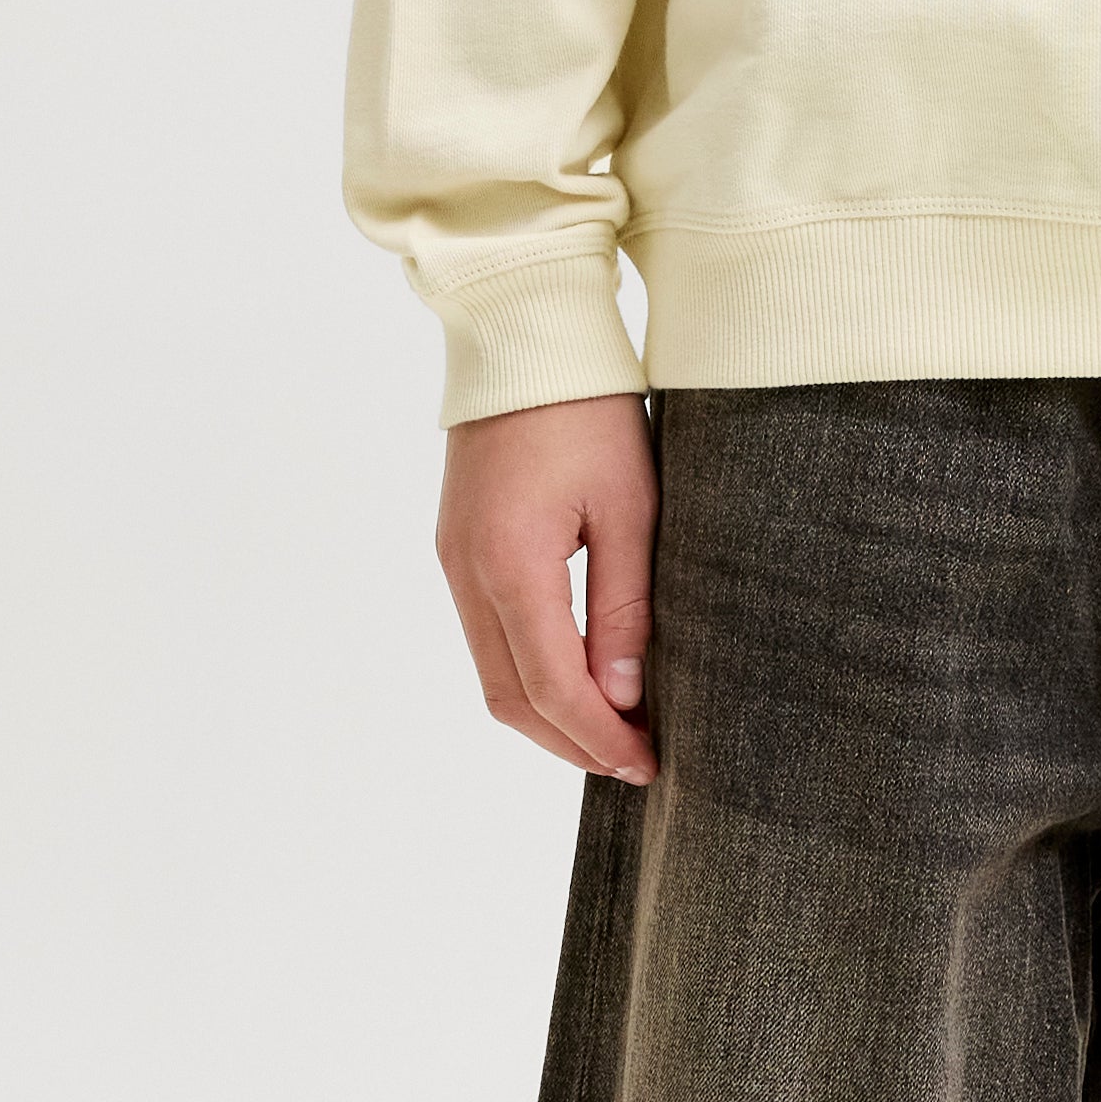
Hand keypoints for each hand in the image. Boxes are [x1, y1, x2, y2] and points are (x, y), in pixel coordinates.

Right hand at [435, 392, 656, 782]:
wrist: (524, 337)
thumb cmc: (589, 411)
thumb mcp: (630, 507)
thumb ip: (624, 606)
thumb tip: (622, 694)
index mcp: (511, 564)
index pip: (551, 686)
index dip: (599, 737)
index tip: (645, 764)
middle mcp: (468, 572)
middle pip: (509, 697)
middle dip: (570, 742)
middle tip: (632, 762)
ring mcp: (455, 561)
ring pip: (493, 674)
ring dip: (547, 713)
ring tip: (611, 730)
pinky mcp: (459, 547)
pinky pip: (487, 636)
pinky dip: (529, 673)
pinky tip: (577, 677)